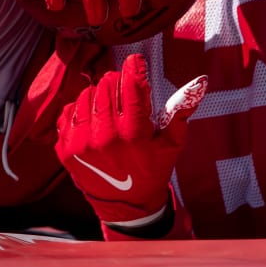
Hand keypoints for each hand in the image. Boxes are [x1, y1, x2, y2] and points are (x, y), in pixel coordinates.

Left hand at [55, 53, 207, 225]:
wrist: (126, 205)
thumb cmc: (152, 170)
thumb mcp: (172, 144)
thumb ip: (182, 111)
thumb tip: (200, 81)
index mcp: (133, 134)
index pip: (130, 86)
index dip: (134, 69)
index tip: (136, 62)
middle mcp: (105, 136)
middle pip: (106, 86)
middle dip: (117, 82)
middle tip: (125, 90)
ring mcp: (82, 143)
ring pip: (86, 95)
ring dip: (98, 94)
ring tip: (110, 106)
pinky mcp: (65, 149)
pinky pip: (68, 111)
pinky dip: (80, 108)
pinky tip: (93, 118)